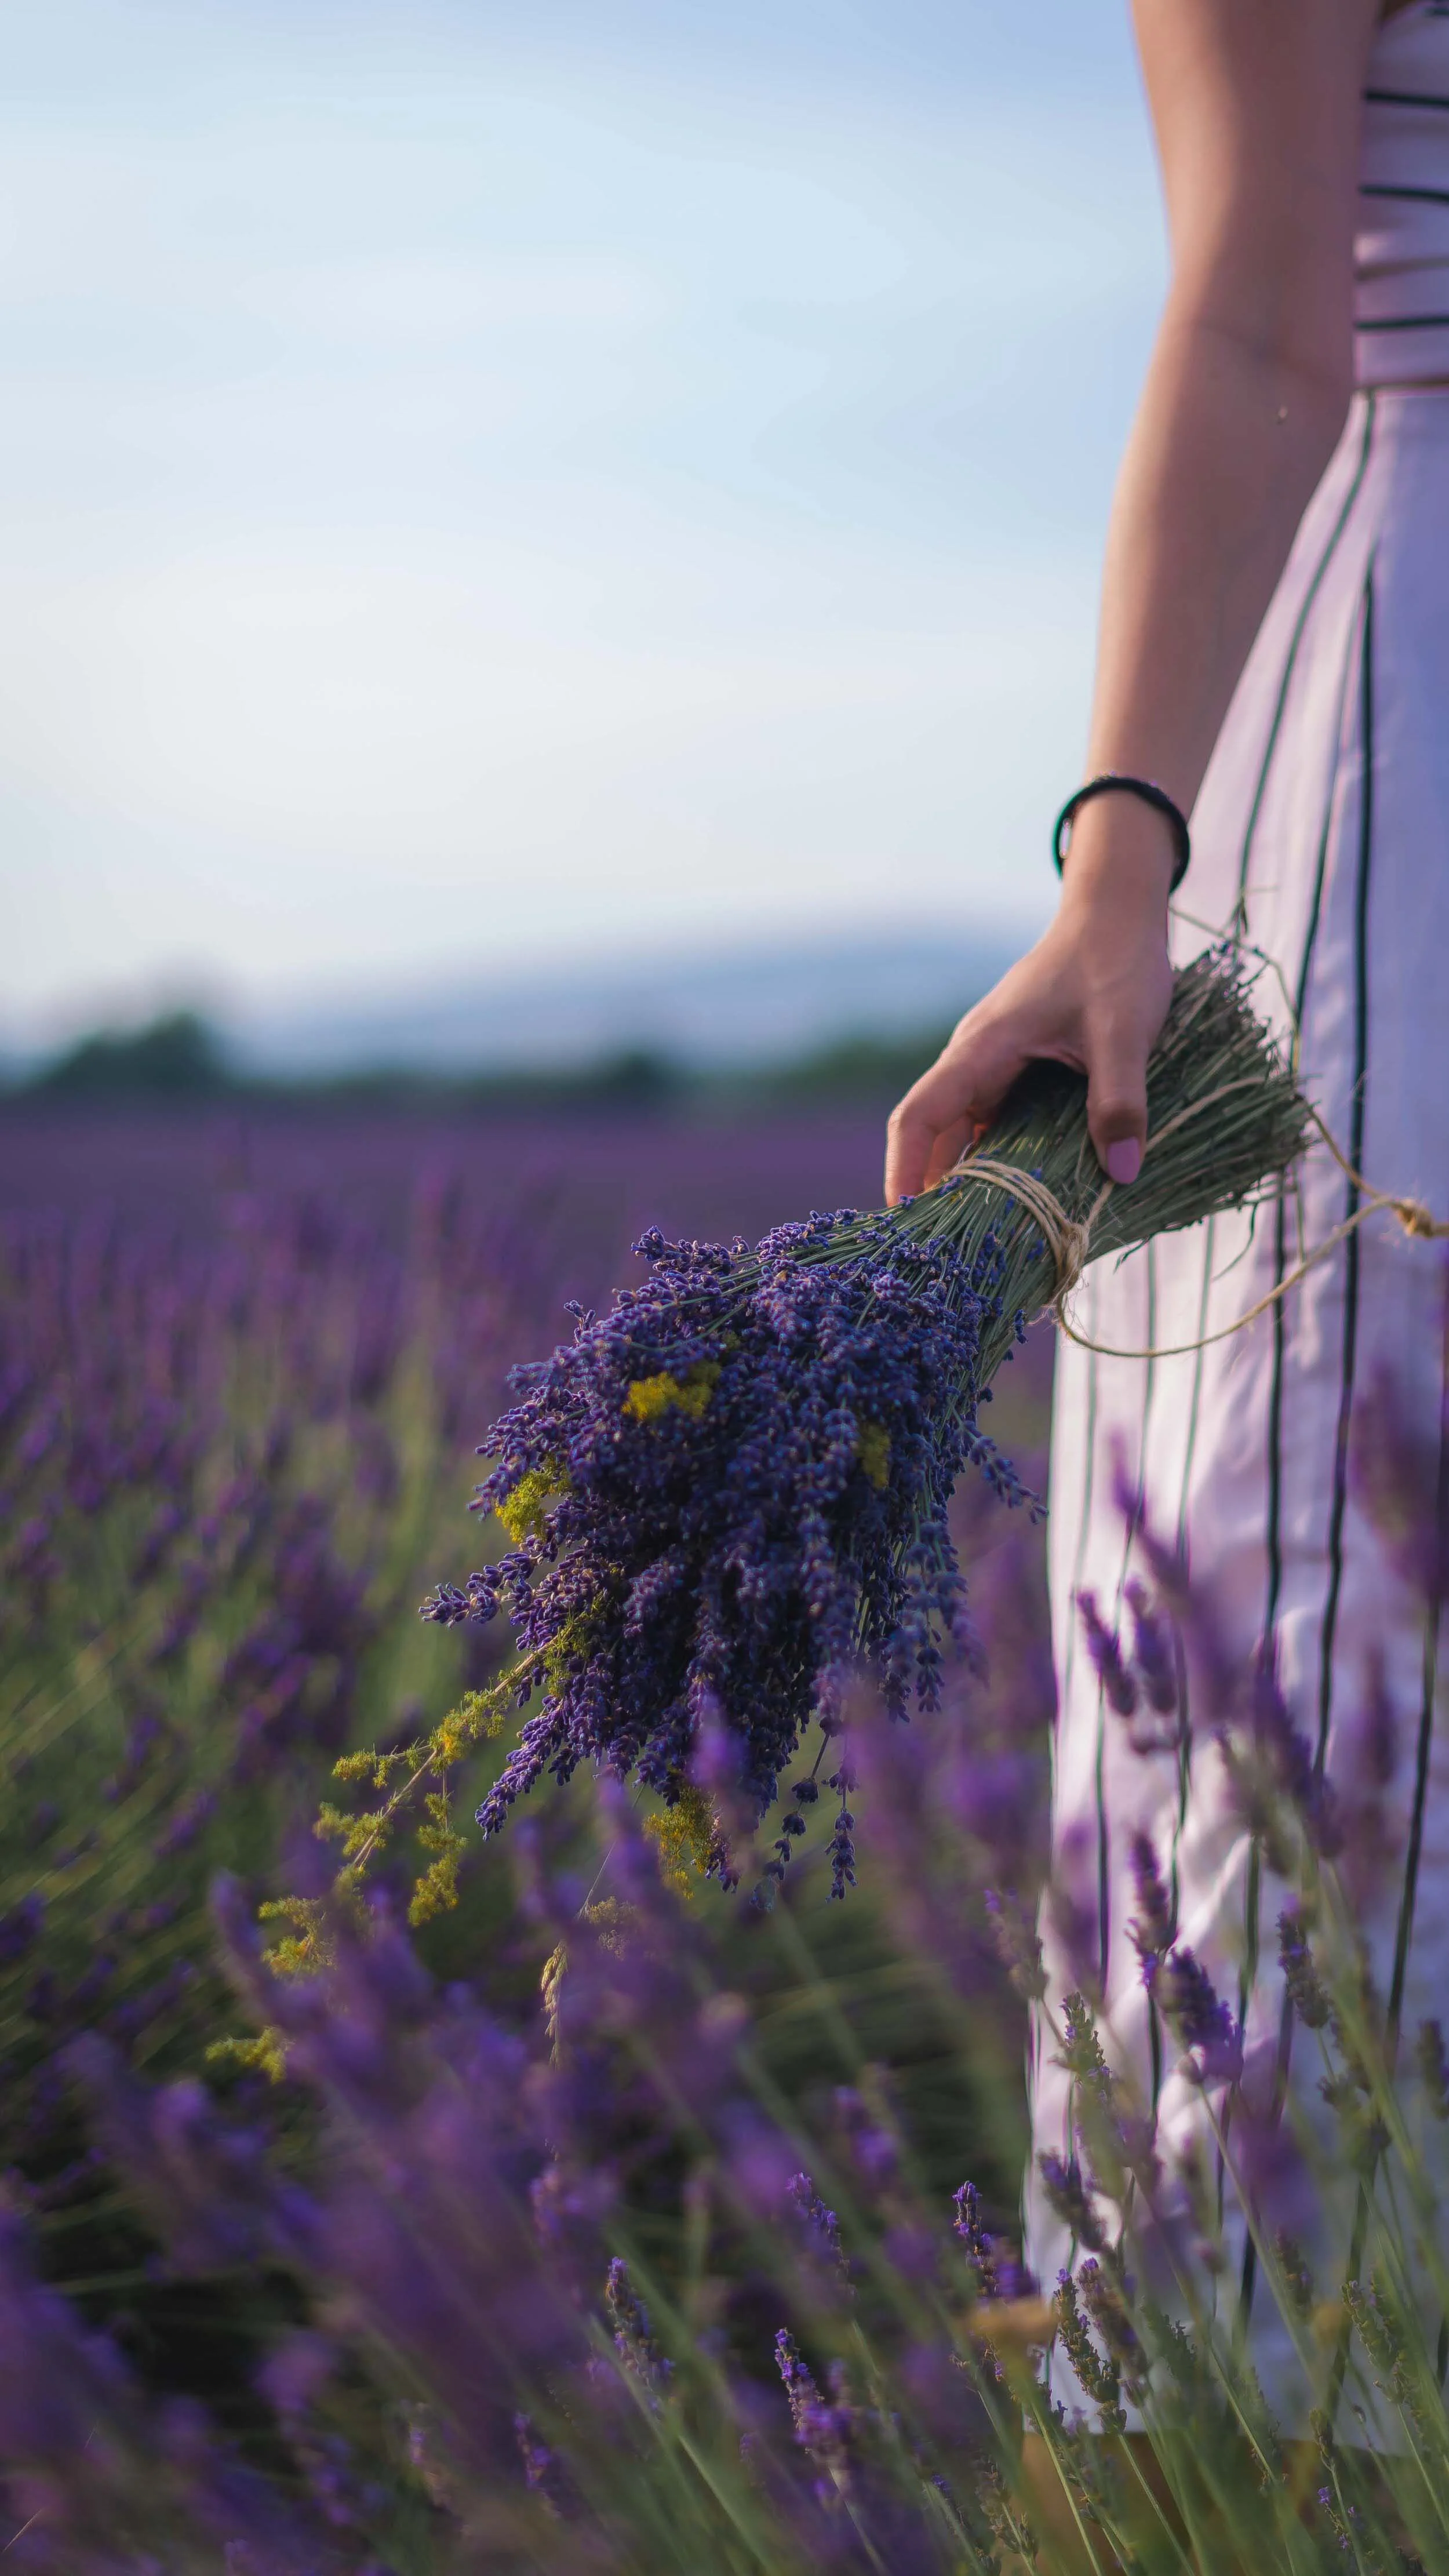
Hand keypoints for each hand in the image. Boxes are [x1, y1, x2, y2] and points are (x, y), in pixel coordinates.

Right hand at [884, 810, 1175, 1203]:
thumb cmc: (1114, 961)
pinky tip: (1026, 1197)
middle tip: (950, 1255)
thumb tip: (1120, 1171)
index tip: (905, 1219)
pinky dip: (1001, 1161)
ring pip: (966, 1134)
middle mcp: (976, 1060)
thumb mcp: (1124, 1030)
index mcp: (982, 1048)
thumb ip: (1120, 1098)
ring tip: (986, 1240)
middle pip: (935, 1136)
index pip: (919, 1116)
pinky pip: (997, 1124)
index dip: (905, 1169)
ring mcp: (995, 1066)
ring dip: (970, 1181)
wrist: (1117, 915)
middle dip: (935, 1192)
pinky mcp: (1019, 1071)